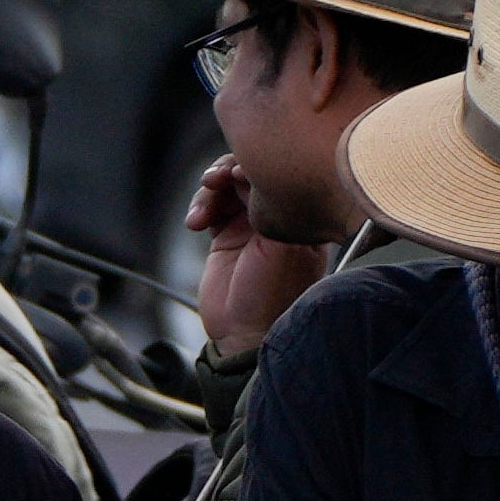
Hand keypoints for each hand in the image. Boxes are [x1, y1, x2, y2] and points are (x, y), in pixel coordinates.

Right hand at [185, 158, 333, 357]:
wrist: (245, 332)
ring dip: (209, 192)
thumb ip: (273, 208)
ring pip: (227, 186)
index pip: (283, 174)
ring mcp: (252, 224)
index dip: (257, 167)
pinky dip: (200, 208)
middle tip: (213, 181)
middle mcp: (279, 215)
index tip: (238, 175)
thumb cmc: (274, 297)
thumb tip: (252, 173)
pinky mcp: (227, 234)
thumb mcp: (284, 248)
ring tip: (201, 211)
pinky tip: (196, 223)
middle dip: (227, 173)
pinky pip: (210, 206)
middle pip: (252, 173)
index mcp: (303, 215)